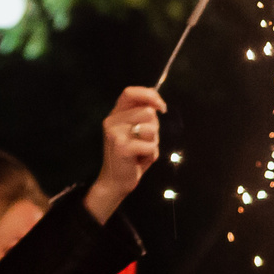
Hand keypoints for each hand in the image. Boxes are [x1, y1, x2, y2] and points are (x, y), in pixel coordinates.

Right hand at [85, 87, 166, 224]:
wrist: (116, 181)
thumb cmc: (132, 156)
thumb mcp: (138, 132)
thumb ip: (144, 117)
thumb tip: (156, 102)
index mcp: (116, 114)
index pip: (130, 92)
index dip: (150, 95)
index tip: (162, 107)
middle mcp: (112, 120)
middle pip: (147, 112)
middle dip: (155, 128)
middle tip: (145, 141)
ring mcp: (115, 133)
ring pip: (151, 128)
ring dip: (153, 142)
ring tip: (142, 150)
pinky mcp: (121, 147)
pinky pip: (151, 146)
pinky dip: (151, 155)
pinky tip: (139, 160)